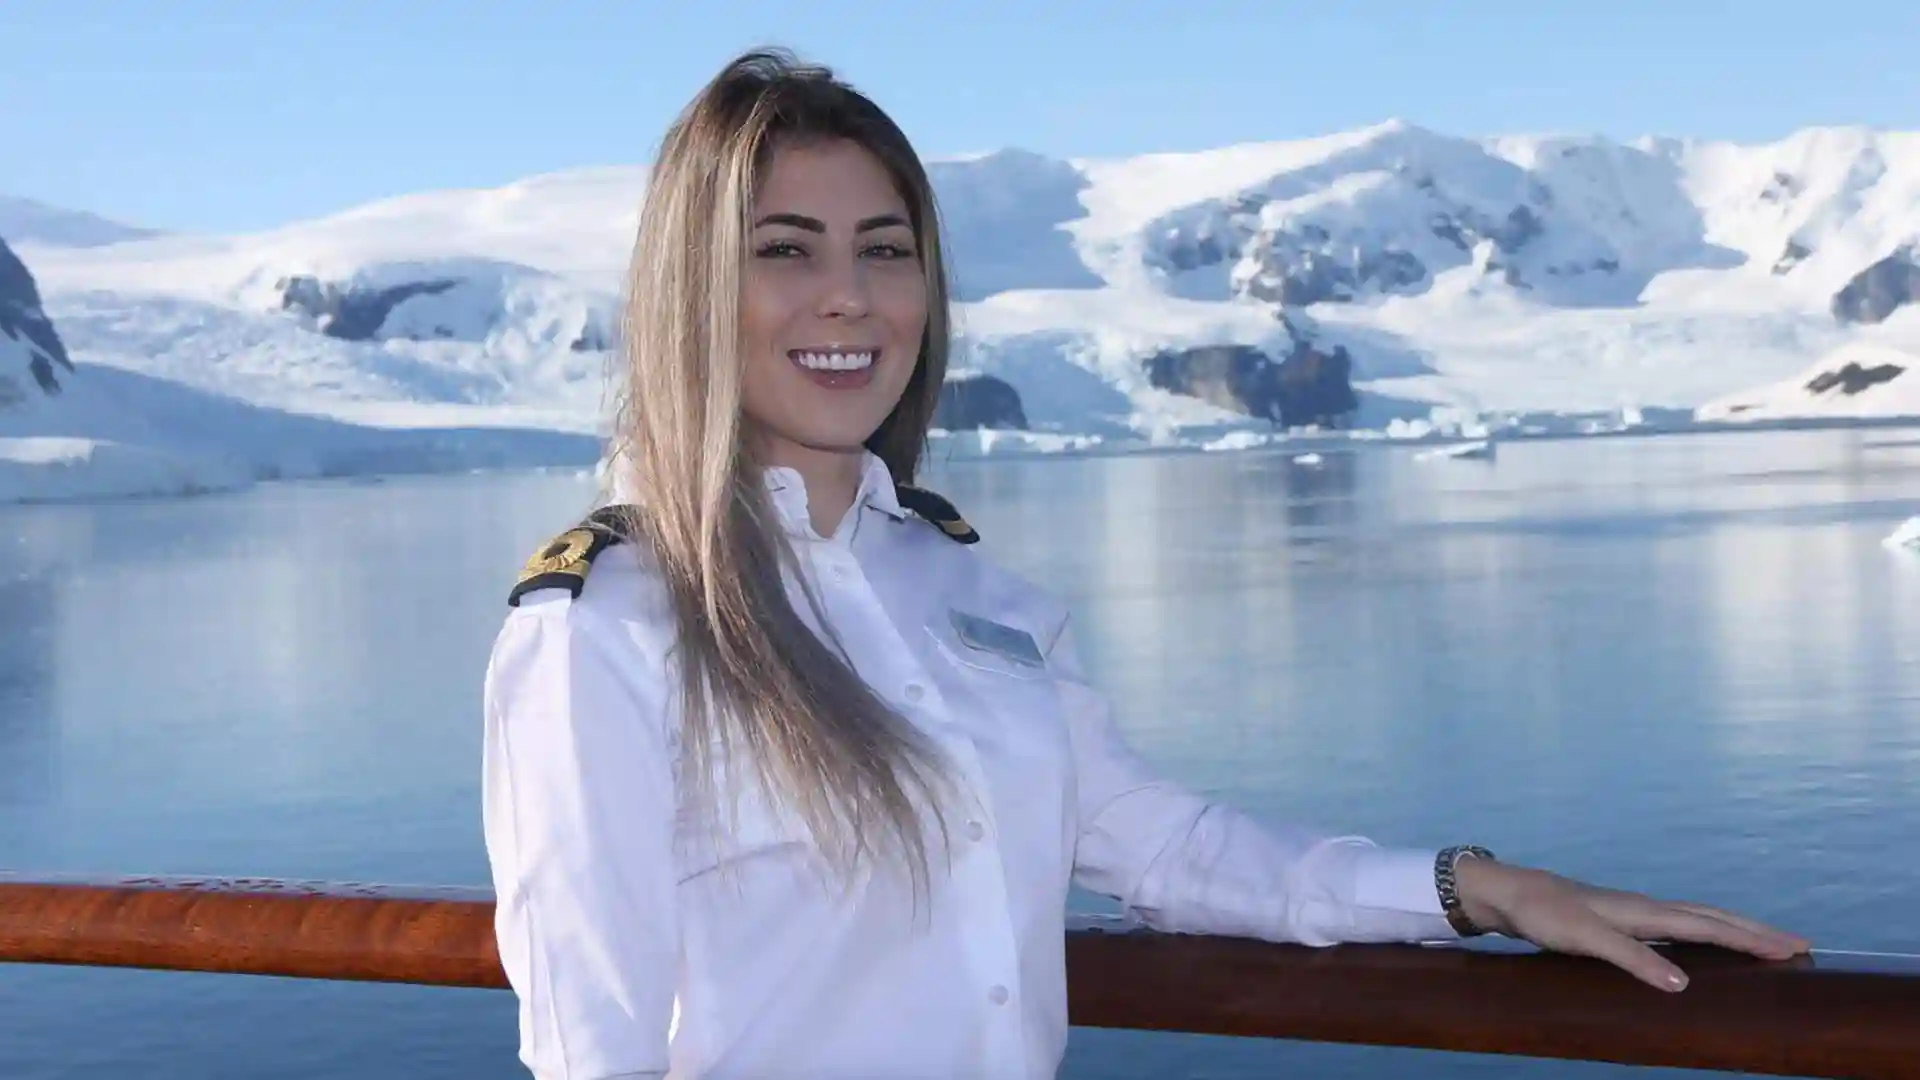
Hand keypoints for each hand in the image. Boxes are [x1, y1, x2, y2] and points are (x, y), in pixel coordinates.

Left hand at [1453, 857, 1810, 991]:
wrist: (1510, 893)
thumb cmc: (1544, 914)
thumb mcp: (1585, 939)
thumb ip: (1632, 959)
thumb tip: (1683, 984)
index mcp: (1645, 911)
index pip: (1710, 926)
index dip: (1752, 939)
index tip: (1793, 949)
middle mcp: (1647, 908)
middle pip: (1714, 918)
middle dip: (1757, 932)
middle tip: (1801, 945)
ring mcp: (1636, 912)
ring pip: (1698, 918)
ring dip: (1735, 929)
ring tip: (1767, 943)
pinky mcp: (1623, 920)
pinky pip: (1679, 925)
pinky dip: (1706, 932)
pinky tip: (1707, 944)